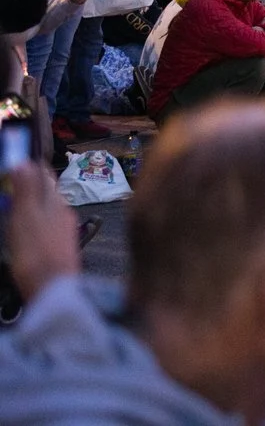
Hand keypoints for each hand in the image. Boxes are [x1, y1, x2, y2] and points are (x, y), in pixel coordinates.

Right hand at [6, 158, 81, 305]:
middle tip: (13, 183)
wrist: (53, 289)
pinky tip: (27, 230)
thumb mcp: (25, 217)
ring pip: (48, 209)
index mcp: (55, 201)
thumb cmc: (35, 251)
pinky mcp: (61, 247)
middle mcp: (64, 212)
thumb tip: (25, 161)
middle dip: (32, 185)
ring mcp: (65, 230)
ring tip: (16, 206)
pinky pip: (47, 226)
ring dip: (33, 204)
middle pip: (48, 192)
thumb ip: (27, 190)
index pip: (45, 176)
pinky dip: (36, 221)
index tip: (17, 161)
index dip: (31, 167)